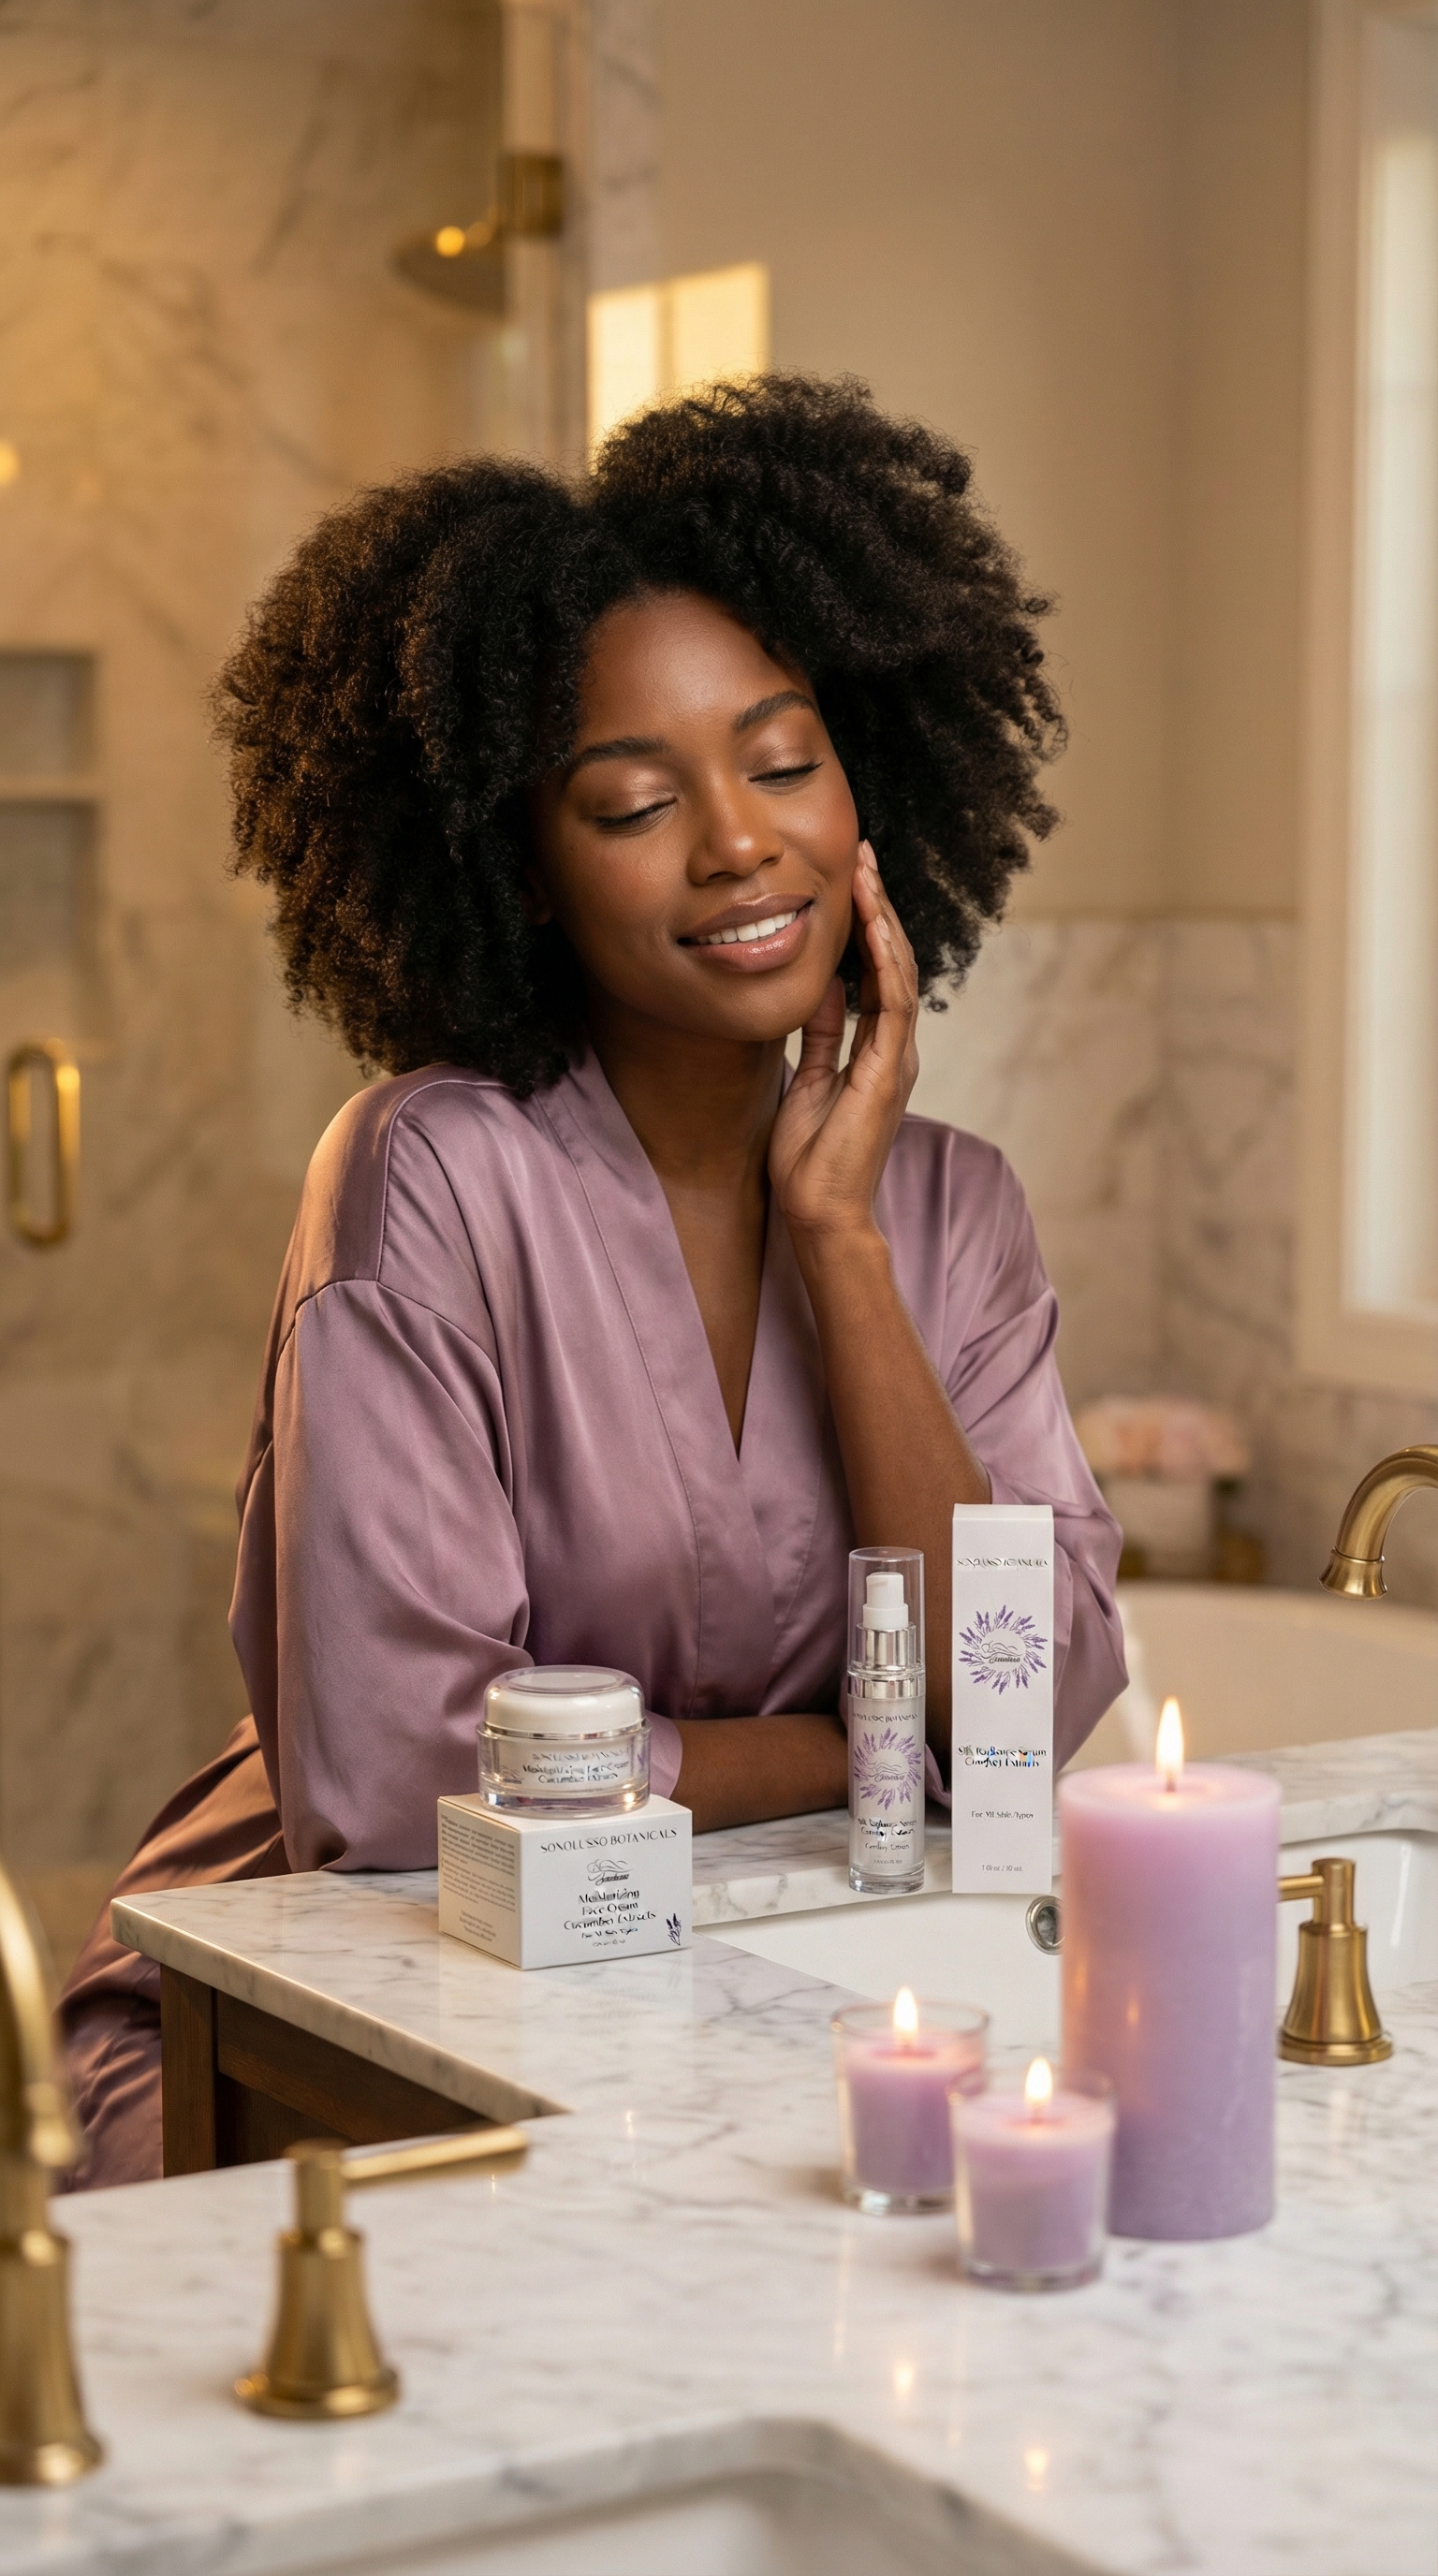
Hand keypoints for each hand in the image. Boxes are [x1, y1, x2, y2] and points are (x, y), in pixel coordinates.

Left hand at [768, 842, 919, 1242]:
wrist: (818, 1212)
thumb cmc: (809, 1160)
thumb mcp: (807, 1079)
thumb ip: (821, 1034)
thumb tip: (823, 987)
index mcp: (875, 1051)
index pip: (876, 973)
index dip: (865, 925)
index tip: (850, 881)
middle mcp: (893, 1049)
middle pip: (892, 963)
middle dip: (878, 907)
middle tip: (862, 856)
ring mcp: (896, 1059)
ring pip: (898, 973)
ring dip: (883, 920)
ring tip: (867, 872)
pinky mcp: (888, 1072)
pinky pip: (893, 1003)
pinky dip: (885, 959)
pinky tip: (873, 923)